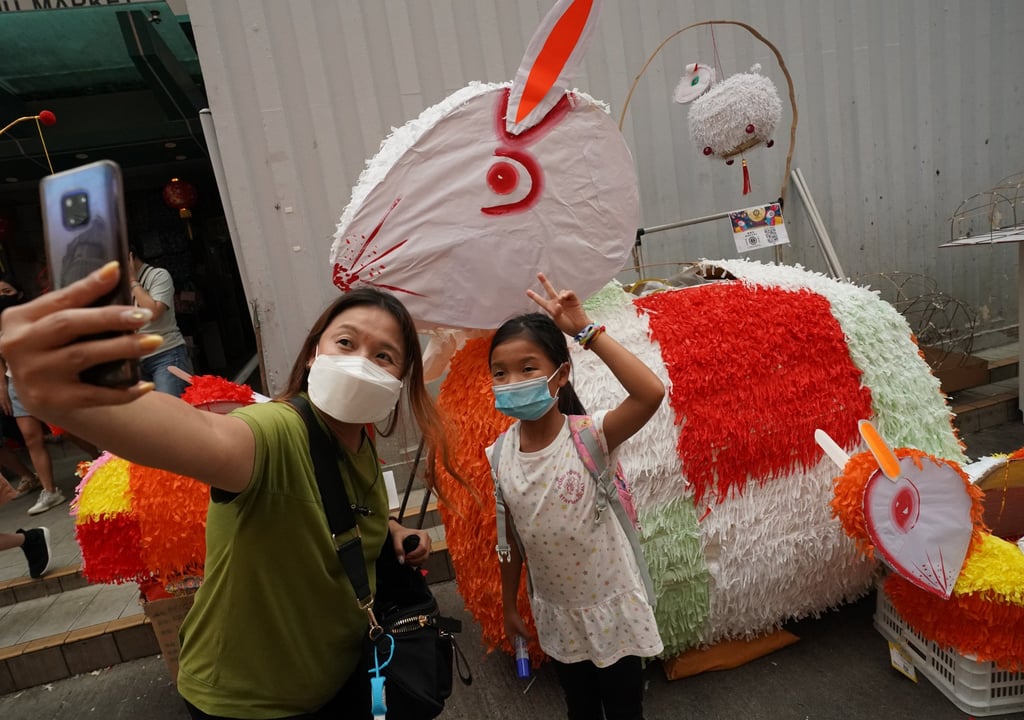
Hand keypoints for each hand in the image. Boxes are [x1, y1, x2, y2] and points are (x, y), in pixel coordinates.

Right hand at [0, 262, 155, 418]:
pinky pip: (95, 394)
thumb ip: (73, 307)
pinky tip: (147, 384)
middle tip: (144, 316)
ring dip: (123, 348)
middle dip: (109, 317)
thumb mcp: (50, 326)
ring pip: (83, 356)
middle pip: (68, 324)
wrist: (40, 396)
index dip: (88, 285)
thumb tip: (114, 276)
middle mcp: (20, 346)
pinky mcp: (53, 400)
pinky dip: (124, 391)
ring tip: (154, 341)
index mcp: (19, 319)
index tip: (116, 271)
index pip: (58, 299)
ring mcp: (35, 375)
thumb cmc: (52, 350)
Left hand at [390, 521, 431, 565]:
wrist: (400, 532)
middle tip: (405, 561)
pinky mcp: (426, 551)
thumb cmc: (400, 533)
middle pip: (425, 555)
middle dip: (415, 560)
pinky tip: (410, 561)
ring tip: (407, 561)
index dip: (414, 555)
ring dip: (416, 563)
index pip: (423, 548)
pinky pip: (423, 560)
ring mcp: (427, 546)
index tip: (406, 557)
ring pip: (425, 558)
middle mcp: (427, 540)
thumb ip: (398, 549)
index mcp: (423, 534)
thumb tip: (401, 559)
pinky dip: (417, 563)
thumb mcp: (397, 539)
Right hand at [503, 608, 530, 646]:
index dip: (519, 648)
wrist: (510, 609)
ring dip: (522, 637)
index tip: (525, 649)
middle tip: (528, 642)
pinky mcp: (511, 625)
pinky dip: (521, 632)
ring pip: (517, 636)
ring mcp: (509, 629)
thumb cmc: (514, 619)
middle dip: (522, 642)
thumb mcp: (521, 628)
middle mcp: (508, 634)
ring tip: (527, 636)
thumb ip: (526, 635)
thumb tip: (532, 641)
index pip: (514, 646)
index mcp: (509, 636)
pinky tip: (524, 629)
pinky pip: (517, 631)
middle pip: (516, 641)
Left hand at [526, 272, 590, 336]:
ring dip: (560, 295)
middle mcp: (557, 302)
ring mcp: (565, 300)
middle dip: (544, 282)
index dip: (535, 296)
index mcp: (551, 308)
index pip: (541, 301)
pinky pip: (569, 293)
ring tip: (561, 300)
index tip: (527, 291)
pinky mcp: (573, 299)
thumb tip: (558, 303)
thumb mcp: (558, 321)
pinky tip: (565, 297)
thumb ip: (556, 312)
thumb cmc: (567, 326)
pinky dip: (567, 294)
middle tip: (539, 274)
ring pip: (561, 291)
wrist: (579, 328)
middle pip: (549, 290)